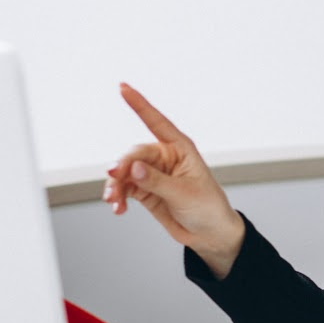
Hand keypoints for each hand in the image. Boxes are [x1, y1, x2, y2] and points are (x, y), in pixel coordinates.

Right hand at [105, 83, 244, 276]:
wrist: (210, 234)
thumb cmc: (208, 208)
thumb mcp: (184, 194)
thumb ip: (156, 181)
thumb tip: (133, 168)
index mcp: (180, 149)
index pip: (157, 121)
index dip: (140, 104)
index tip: (123, 87)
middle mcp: (164, 158)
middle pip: (134, 153)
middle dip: (121, 166)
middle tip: (114, 179)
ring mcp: (152, 174)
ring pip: (124, 172)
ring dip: (116, 185)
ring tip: (114, 200)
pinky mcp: (144, 190)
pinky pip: (124, 188)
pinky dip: (117, 197)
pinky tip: (118, 208)